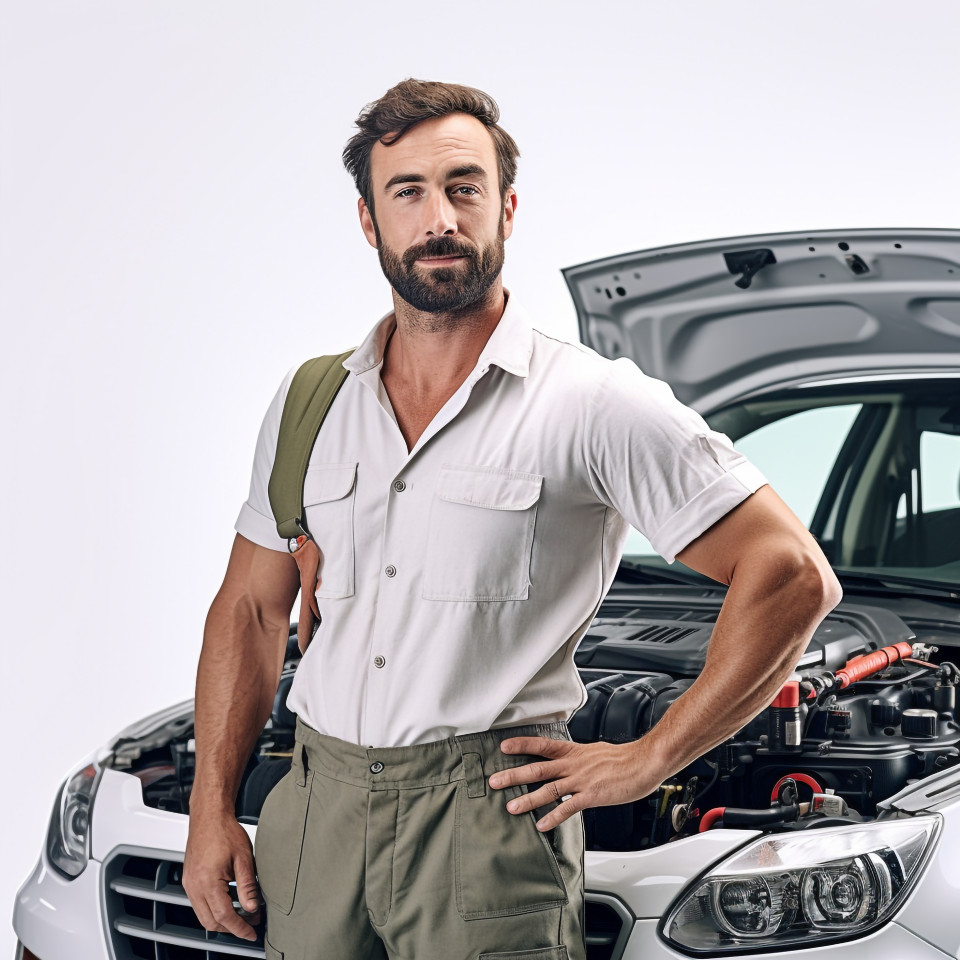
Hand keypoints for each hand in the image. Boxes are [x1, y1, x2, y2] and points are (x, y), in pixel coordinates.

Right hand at [183, 809, 261, 941]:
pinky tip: (230, 903)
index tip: (251, 933)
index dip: (240, 928)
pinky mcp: (189, 880)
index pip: (224, 917)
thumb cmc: (225, 831)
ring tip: (244, 913)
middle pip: (211, 922)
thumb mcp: (243, 858)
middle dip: (231, 927)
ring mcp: (189, 884)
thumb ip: (248, 886)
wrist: (209, 815)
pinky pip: (199, 904)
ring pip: (203, 916)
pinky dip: (214, 909)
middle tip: (251, 923)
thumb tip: (253, 907)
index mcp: (207, 882)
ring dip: (222, 920)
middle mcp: (194, 886)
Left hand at [488, 736, 661, 830]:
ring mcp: (581, 780)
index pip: (543, 745)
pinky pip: (568, 807)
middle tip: (494, 781)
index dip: (522, 745)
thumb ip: (578, 758)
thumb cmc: (623, 759)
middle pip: (537, 769)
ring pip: (548, 789)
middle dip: (514, 775)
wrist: (644, 762)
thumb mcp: (594, 752)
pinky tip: (541, 825)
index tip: (504, 746)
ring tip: (511, 807)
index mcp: (574, 752)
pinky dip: (553, 816)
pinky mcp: (591, 796)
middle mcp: (573, 765)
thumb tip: (567, 760)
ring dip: (528, 799)